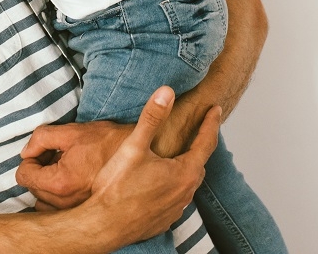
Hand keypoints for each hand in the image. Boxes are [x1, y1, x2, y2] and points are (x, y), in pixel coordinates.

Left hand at [16, 120, 130, 209]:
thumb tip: (27, 152)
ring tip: (65, 167)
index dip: (30, 158)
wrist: (141, 154)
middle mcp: (66, 202)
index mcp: (60, 182)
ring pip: (43, 202)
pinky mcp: (85, 212)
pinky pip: (58, 210)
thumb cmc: (109, 141)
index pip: (24, 175)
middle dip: (39, 170)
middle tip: (57, 155)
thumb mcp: (72, 131)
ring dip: (47, 184)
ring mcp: (76, 211)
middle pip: (32, 189)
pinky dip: (58, 196)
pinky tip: (73, 179)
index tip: (44, 150)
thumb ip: (42, 138)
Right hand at [85, 87, 222, 244]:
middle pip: (198, 164)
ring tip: (180, 156)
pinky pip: (175, 200)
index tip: (214, 110)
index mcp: (184, 173)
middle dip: (200, 146)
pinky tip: (162, 183)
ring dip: (186, 168)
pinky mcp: (163, 221)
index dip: (210, 123)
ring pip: (187, 184)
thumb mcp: (134, 147)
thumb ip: (152, 118)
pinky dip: (173, 186)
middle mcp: (185, 193)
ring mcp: (175, 210)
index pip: (206, 142)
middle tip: (200, 131)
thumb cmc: (117, 188)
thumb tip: (166, 92)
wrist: (103, 226)